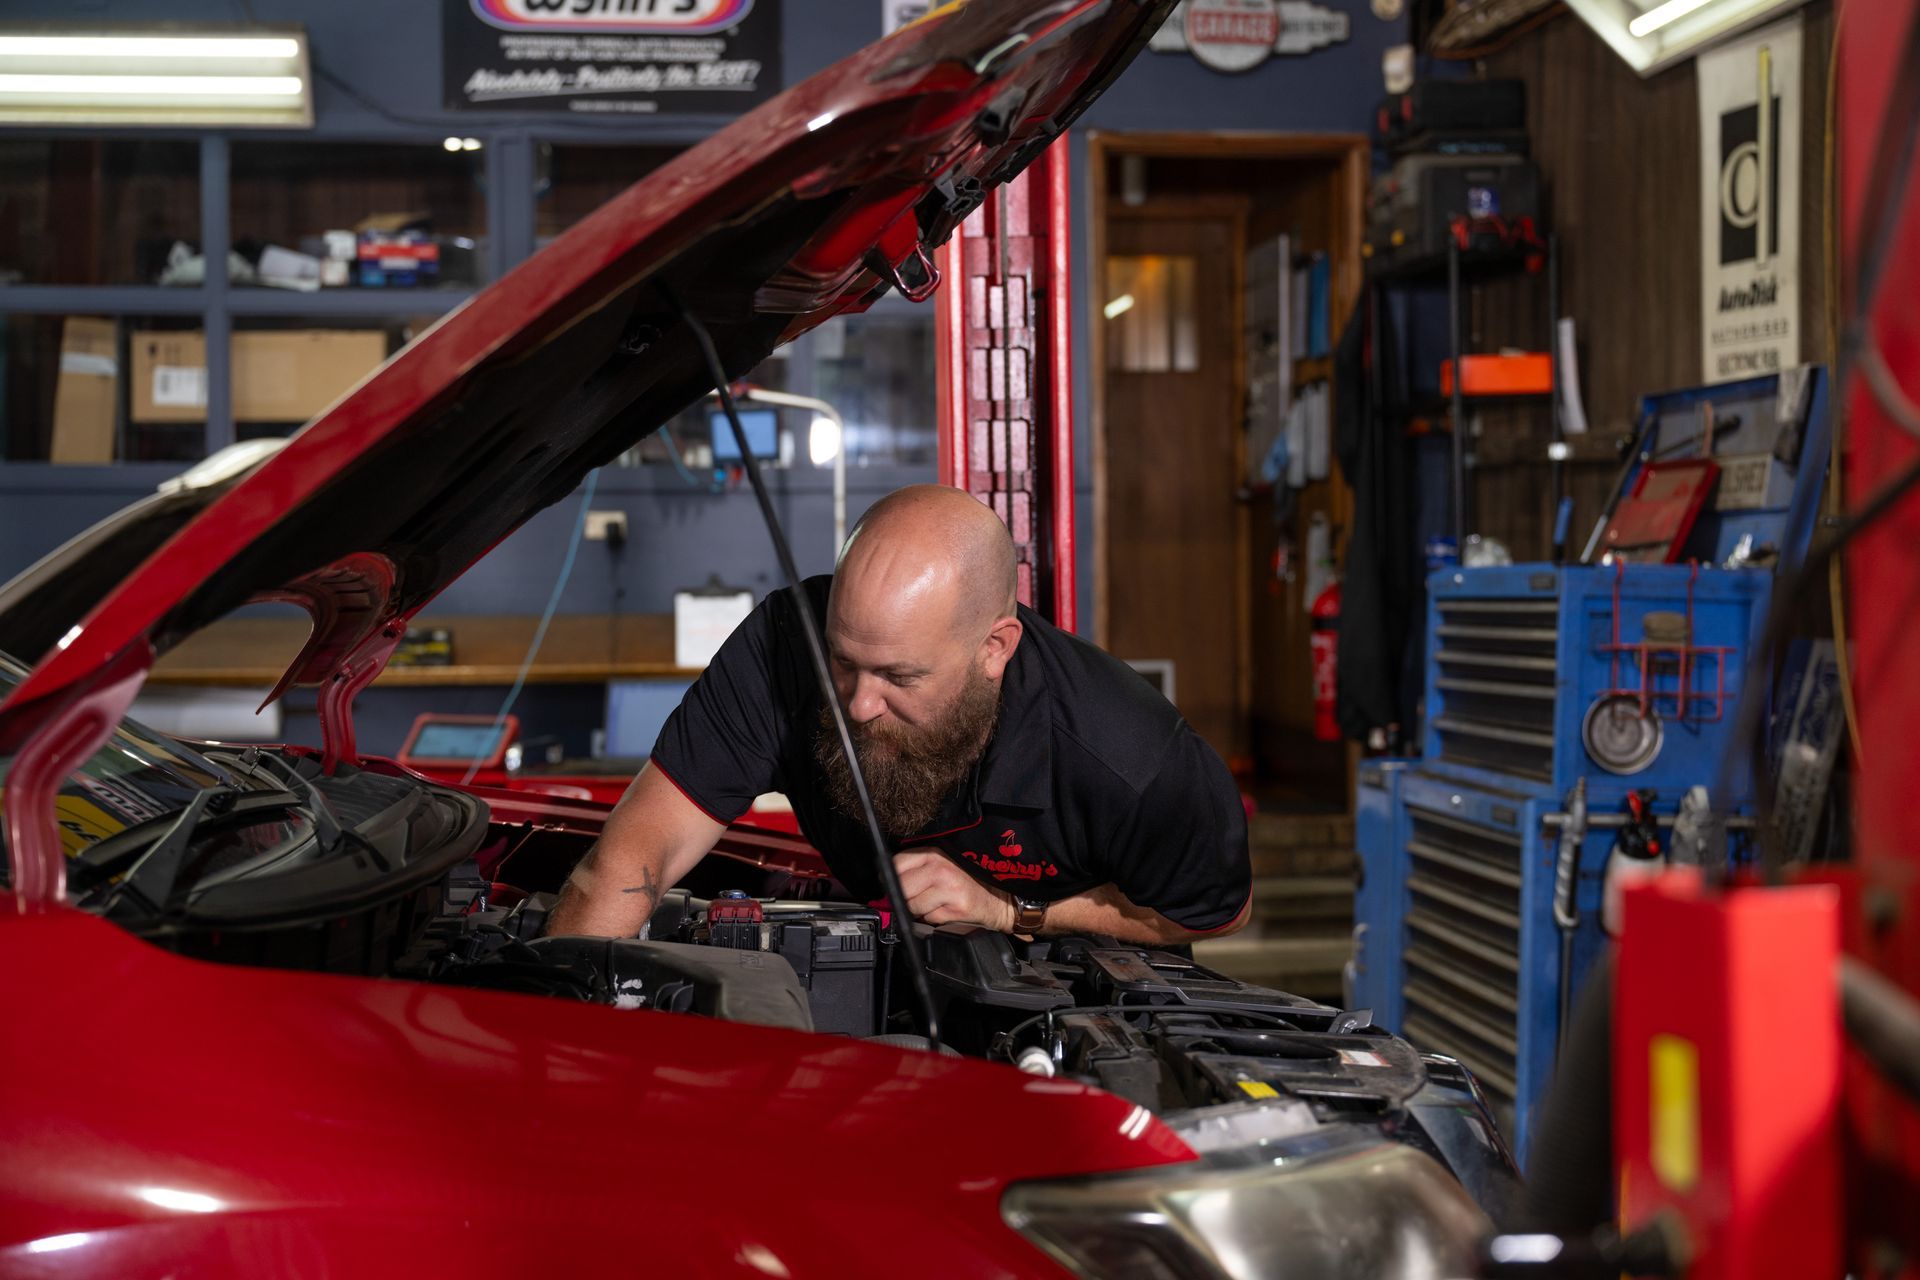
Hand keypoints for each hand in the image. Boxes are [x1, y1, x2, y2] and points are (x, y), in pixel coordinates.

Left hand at [894, 848, 1014, 930]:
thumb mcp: (942, 865)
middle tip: (917, 897)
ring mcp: (949, 889)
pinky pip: (928, 919)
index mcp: (935, 853)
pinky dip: (932, 919)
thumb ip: (917, 868)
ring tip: (935, 903)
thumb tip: (886, 883)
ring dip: (919, 910)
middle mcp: (941, 868)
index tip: (894, 885)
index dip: (891, 877)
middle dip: (904, 897)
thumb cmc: (967, 883)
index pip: (897, 863)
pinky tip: (945, 911)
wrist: (998, 900)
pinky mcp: (955, 908)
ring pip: (912, 906)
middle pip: (901, 887)